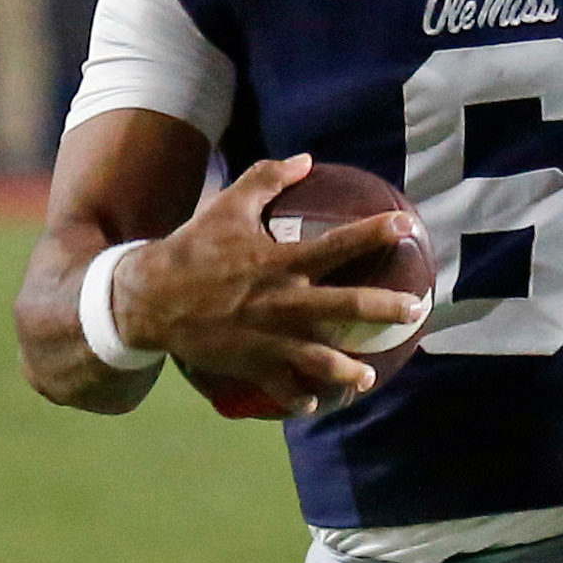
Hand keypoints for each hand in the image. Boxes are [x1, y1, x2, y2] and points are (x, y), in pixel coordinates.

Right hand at [113, 154, 425, 416]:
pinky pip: (280, 387)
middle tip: (414, 310)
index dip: (374, 232)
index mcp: (280, 261)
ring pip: (319, 358)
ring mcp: (268, 338)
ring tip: (368, 377)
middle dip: (384, 308)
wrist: (148, 298)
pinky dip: (298, 398)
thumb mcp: (227, 206)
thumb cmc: (192, 248)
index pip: (338, 244)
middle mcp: (282, 301)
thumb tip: (306, 158)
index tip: (405, 225)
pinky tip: (315, 404)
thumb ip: (266, 179)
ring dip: (347, 370)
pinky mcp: (249, 364)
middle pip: (345, 306)